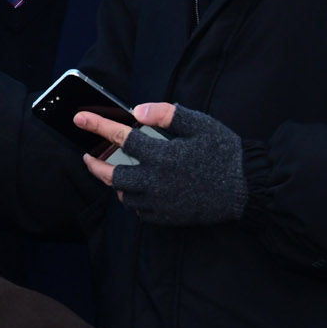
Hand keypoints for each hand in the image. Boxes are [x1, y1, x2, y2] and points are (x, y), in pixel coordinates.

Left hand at [79, 103, 248, 226]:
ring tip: (114, 170)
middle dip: (96, 164)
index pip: (121, 138)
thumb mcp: (200, 125)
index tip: (79, 119)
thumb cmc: (225, 153)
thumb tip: (137, 111)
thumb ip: (167, 115)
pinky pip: (139, 210)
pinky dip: (133, 198)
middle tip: (88, 156)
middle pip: (113, 174)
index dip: (97, 126)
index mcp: (162, 156)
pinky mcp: (167, 217)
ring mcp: (161, 202)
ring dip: (116, 182)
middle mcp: (156, 182)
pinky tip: (138, 188)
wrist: (247, 188)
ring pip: (124, 195)